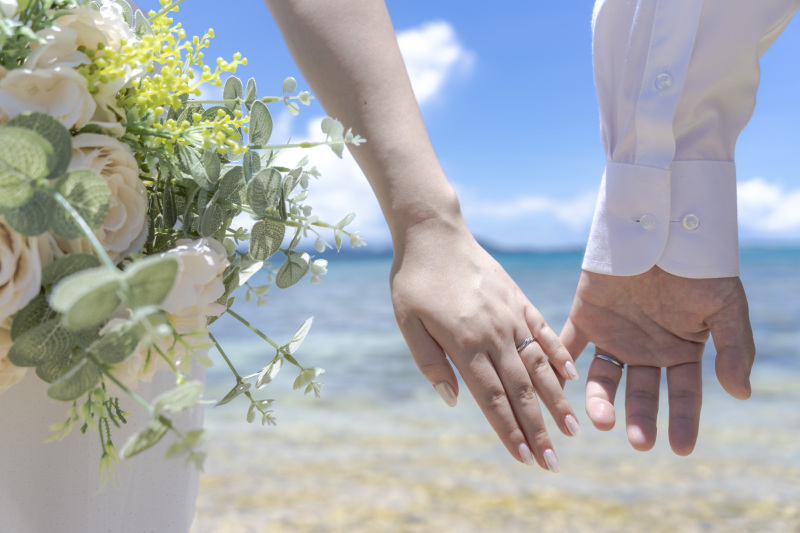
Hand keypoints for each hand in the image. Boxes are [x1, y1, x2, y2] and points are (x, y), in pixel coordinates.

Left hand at [390, 217, 580, 471]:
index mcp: (466, 343)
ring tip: (572, 429)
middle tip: (552, 462)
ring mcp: (511, 316)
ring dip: (555, 400)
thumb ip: (430, 363)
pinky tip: (570, 377)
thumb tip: (455, 401)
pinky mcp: (519, 299)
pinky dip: (558, 355)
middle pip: (520, 389)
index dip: (508, 430)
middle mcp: (495, 333)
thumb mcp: (408, 323)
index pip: (492, 397)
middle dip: (537, 429)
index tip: (523, 458)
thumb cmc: (415, 281)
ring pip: (538, 365)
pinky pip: (543, 331)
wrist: (434, 233)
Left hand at [560, 267, 754, 454]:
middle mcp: (644, 349)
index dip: (683, 420)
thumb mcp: (725, 307)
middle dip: (639, 417)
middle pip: (640, 392)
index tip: (680, 448)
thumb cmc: (698, 268)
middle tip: (638, 441)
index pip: (682, 394)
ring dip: (600, 400)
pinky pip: (569, 344)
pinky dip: (561, 363)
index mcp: (680, 351)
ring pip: (603, 377)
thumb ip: (733, 349)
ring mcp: (614, 335)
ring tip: (600, 420)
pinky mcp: (585, 316)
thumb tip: (741, 393)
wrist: (661, 228)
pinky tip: (560, 387)